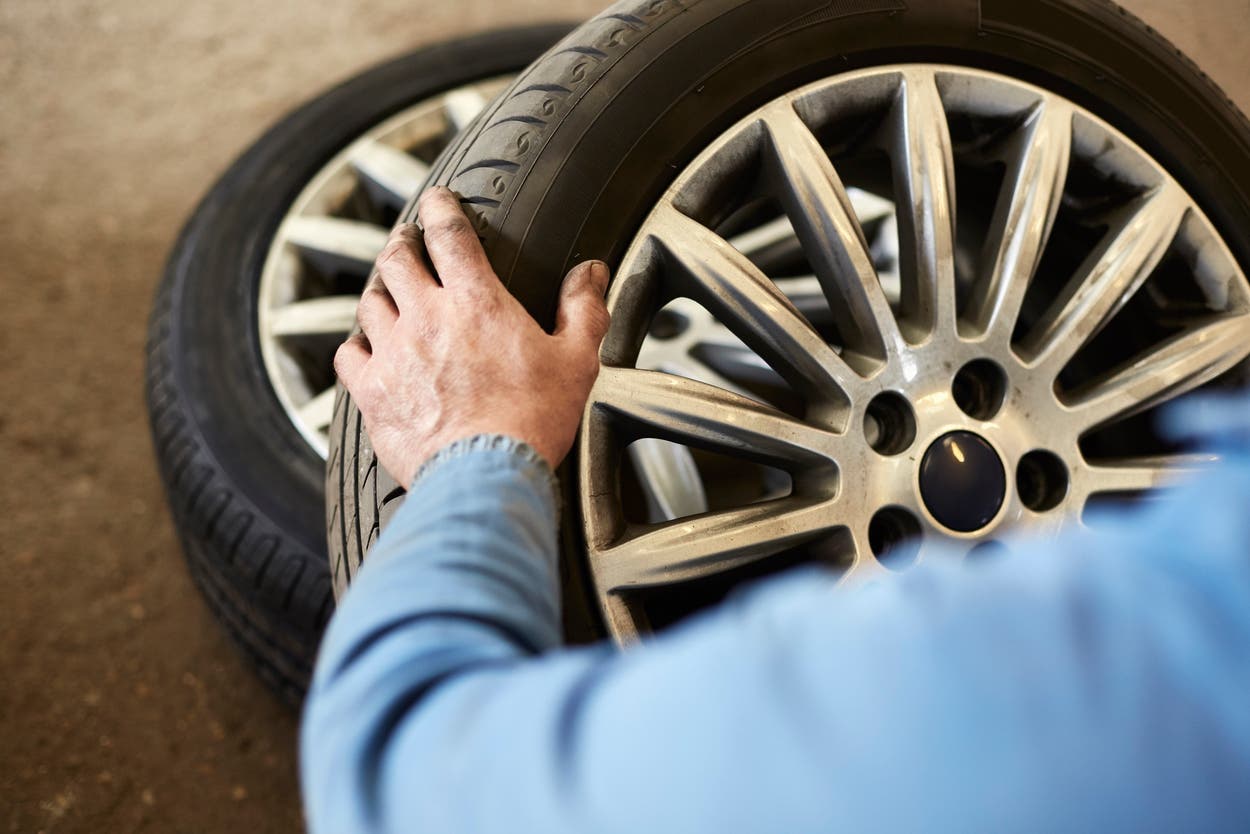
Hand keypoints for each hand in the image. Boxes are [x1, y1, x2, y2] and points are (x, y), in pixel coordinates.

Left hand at [334, 187, 610, 486]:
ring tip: (388, 290)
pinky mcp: (371, 392)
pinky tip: (365, 348)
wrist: (485, 475)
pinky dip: (356, 344)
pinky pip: (347, 354)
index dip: (441, 207)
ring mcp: (392, 353)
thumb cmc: (533, 421)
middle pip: (396, 258)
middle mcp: (426, 317)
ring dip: (379, 290)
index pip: (449, 232)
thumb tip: (591, 272)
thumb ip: (583, 309)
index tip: (438, 201)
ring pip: (369, 302)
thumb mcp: (576, 361)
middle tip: (407, 241)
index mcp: (476, 301)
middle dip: (401, 242)